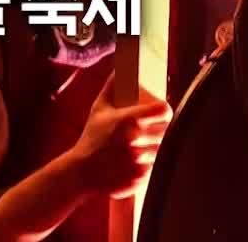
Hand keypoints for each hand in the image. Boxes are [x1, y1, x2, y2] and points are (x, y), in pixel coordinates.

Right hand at [68, 74, 170, 199]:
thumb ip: (111, 87)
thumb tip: (120, 69)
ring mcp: (139, 160)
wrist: (80, 172)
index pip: (164, 111)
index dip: (164, 111)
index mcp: (129, 120)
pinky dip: (152, 164)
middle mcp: (136, 140)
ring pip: (163, 150)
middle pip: (167, 131)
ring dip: (158, 148)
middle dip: (161, 130)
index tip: (161, 113)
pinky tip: (140, 161)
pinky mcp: (140, 177)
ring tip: (147, 146)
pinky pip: (157, 167)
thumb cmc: (92, 138)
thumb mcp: (99, 109)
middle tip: (154, 130)